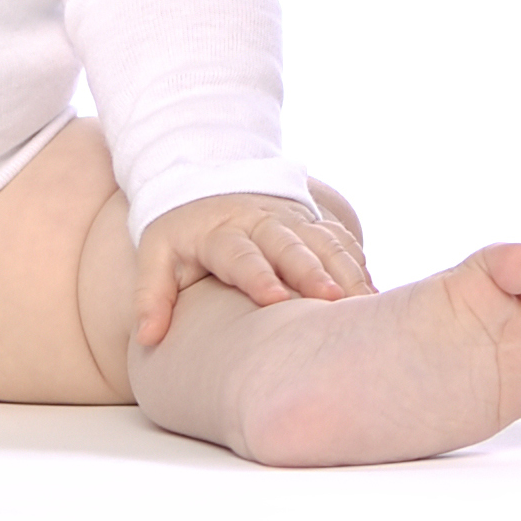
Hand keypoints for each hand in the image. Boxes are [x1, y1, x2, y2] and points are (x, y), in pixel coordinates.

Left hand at [131, 189, 373, 351]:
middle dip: (313, 272)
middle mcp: (261, 223)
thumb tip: (147, 338)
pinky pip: (340, 241)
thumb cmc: (182, 232)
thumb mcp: (155, 254)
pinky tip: (373, 293)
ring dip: (344, 269)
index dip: (259, 276)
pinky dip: (357, 264)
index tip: (275, 300)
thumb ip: (151, 295)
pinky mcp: (312, 224)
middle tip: (333, 300)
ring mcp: (292, 221)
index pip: (241, 255)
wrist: (208, 182)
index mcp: (222, 232)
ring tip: (363, 300)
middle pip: (290, 247)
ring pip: (323, 242)